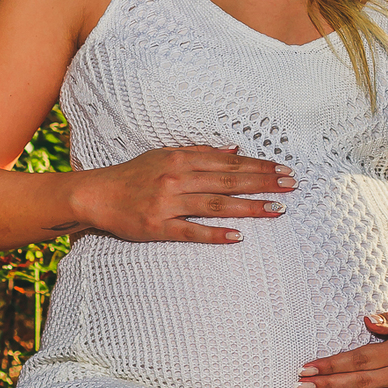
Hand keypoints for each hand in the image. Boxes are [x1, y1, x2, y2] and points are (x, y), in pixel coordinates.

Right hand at [68, 146, 294, 243]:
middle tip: (290, 186)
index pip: (229, 163)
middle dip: (263, 183)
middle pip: (228, 181)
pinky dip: (215, 234)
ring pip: (216, 205)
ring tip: (275, 210)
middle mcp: (177, 179)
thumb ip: (199, 153)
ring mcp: (168, 204)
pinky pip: (191, 231)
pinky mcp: (158, 226)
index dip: (258, 166)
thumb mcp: (165, 156)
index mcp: (181, 160)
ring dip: (248, 207)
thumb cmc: (133, 175)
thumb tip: (234, 151)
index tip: (283, 169)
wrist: (97, 195)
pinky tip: (237, 237)